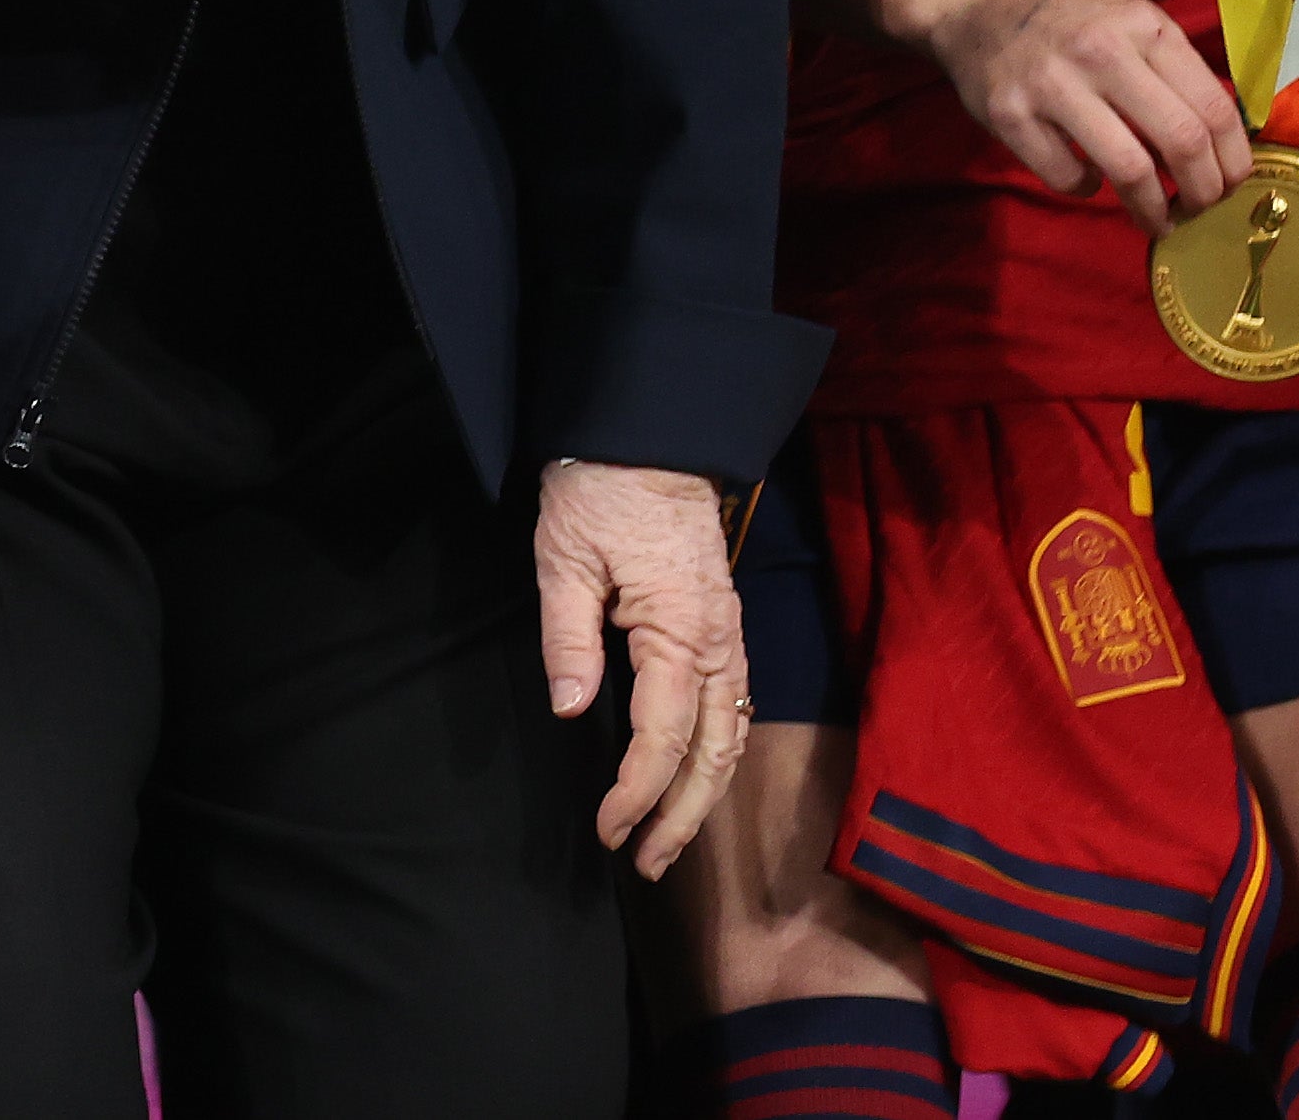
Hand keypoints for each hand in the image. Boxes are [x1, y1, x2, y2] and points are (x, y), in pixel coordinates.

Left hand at [532, 458, 747, 874]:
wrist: (651, 436)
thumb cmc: (602, 492)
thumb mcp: (564, 557)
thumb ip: (569, 636)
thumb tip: (570, 707)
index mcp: (678, 630)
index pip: (662, 738)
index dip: (636, 792)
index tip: (608, 829)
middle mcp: (718, 642)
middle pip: (713, 753)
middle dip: (682, 816)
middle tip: (648, 862)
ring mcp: (728, 634)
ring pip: (732, 734)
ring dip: (704, 794)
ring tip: (670, 838)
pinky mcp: (724, 626)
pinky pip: (733, 706)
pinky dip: (718, 753)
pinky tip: (695, 777)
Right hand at [911, 0, 1249, 232]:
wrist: (979, 4)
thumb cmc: (1071, 20)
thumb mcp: (1132, 23)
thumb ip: (1175, 71)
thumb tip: (1224, 146)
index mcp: (1144, 26)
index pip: (1214, 107)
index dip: (1233, 161)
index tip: (1230, 187)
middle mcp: (1101, 50)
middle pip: (1181, 141)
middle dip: (1202, 193)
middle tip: (1198, 211)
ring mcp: (1052, 83)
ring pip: (1129, 169)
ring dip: (1152, 210)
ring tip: (1157, 220)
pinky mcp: (1010, 114)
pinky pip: (1068, 177)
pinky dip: (1087, 190)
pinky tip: (1088, 179)